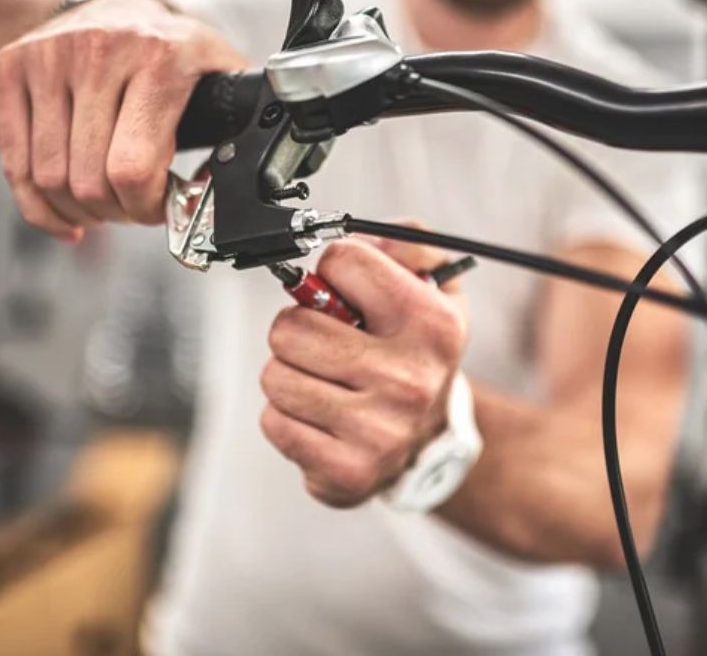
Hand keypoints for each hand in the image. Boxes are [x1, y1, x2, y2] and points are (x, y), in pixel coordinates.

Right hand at [0, 0, 246, 240]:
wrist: (114, 6)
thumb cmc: (171, 52)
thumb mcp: (219, 75)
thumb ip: (241, 124)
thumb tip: (247, 182)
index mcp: (160, 57)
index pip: (134, 168)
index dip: (147, 207)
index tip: (161, 207)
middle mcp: (99, 51)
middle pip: (89, 181)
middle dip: (116, 212)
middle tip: (132, 209)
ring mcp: (48, 58)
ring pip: (49, 178)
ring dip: (78, 211)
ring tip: (103, 206)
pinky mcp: (10, 68)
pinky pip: (14, 165)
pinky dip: (37, 207)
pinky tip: (64, 215)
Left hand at [260, 233, 468, 507]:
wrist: (428, 441)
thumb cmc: (415, 354)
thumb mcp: (433, 289)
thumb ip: (409, 245)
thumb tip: (374, 235)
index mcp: (432, 324)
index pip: (341, 261)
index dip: (333, 271)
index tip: (345, 293)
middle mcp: (410, 379)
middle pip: (291, 326)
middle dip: (298, 329)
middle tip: (326, 343)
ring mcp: (379, 431)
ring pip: (275, 375)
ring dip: (288, 373)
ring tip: (323, 380)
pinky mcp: (346, 471)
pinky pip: (273, 422)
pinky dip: (286, 416)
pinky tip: (320, 417)